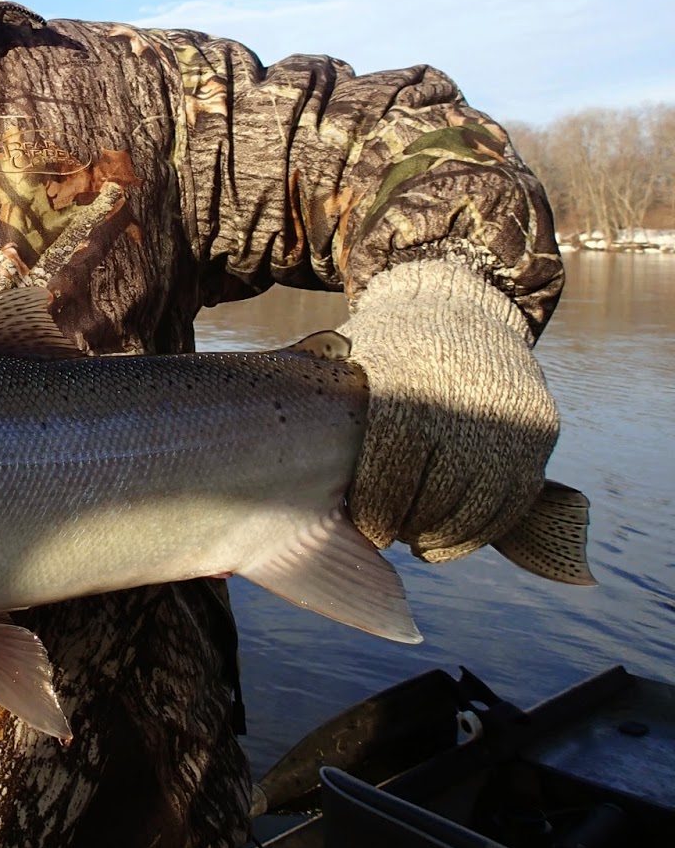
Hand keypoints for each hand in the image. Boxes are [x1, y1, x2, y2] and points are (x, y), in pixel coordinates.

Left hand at [340, 259, 559, 561]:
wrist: (459, 306)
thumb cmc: (388, 351)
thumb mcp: (356, 372)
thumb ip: (342, 425)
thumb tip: (307, 485)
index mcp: (409, 393)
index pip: (392, 475)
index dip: (376, 511)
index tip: (364, 527)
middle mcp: (465, 407)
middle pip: (437, 498)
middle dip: (407, 526)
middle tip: (387, 536)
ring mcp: (509, 422)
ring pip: (479, 508)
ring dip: (446, 538)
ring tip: (419, 541)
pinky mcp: (540, 431)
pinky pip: (515, 501)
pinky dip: (484, 529)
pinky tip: (453, 536)